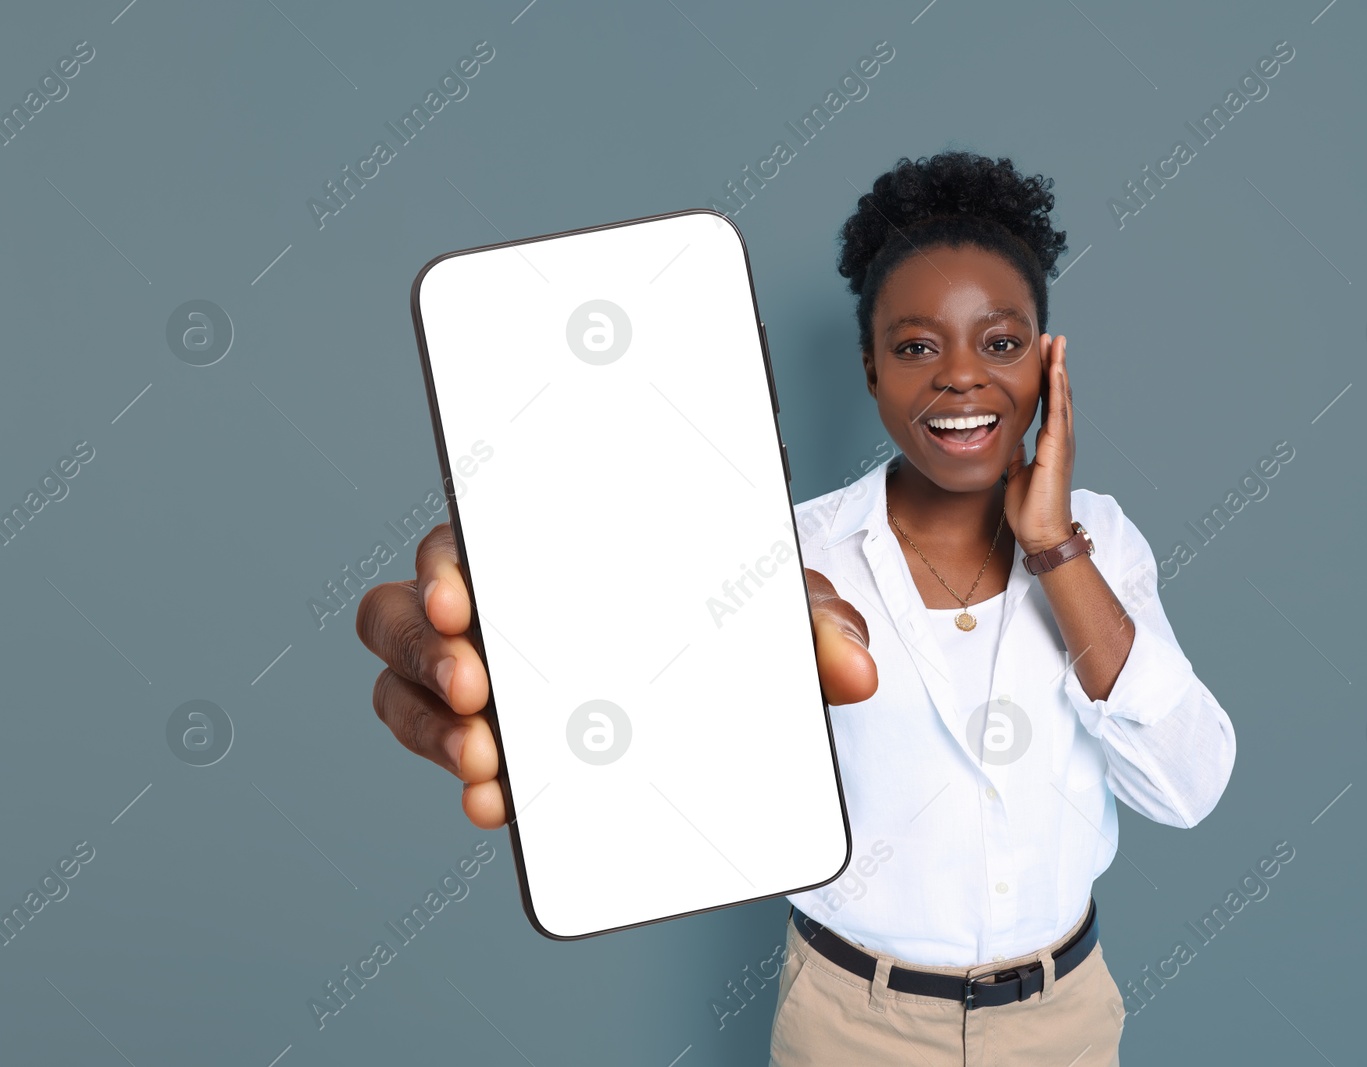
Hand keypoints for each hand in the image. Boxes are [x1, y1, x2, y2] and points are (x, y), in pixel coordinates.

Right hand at [357, 524, 877, 829]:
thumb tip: (857, 670)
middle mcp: (498, 607)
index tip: (464, 598)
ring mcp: (483, 674)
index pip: (465, 536)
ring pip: (404, 686)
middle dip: (424, 648)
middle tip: (476, 686)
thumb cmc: (729, 618)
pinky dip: (461, 775)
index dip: (445, 564)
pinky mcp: (489, 736)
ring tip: (486, 758)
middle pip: (404, 611)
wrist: (729, 684)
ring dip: (428, 723)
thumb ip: (815, 625)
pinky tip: (495, 802)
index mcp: (546, 548)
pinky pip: (441, 748)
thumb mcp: (776, 610)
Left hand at [1004, 332, 1076, 555]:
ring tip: (1056, 342)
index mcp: (1050, 443)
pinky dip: (1058, 388)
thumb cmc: (1030, 510)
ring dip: (1058, 368)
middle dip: (1054, 364)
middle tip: (1051, 337)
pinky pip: (1059, 412)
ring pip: (1062, 396)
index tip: (1041, 354)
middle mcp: (1060, 438)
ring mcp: (1062, 442)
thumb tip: (1008, 438)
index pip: (1048, 402)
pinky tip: (1055, 369)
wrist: (1041, 534)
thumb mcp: (1016, 473)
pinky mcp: (1059, 449)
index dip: (1045, 378)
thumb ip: (1015, 453)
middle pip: (1058, 393)